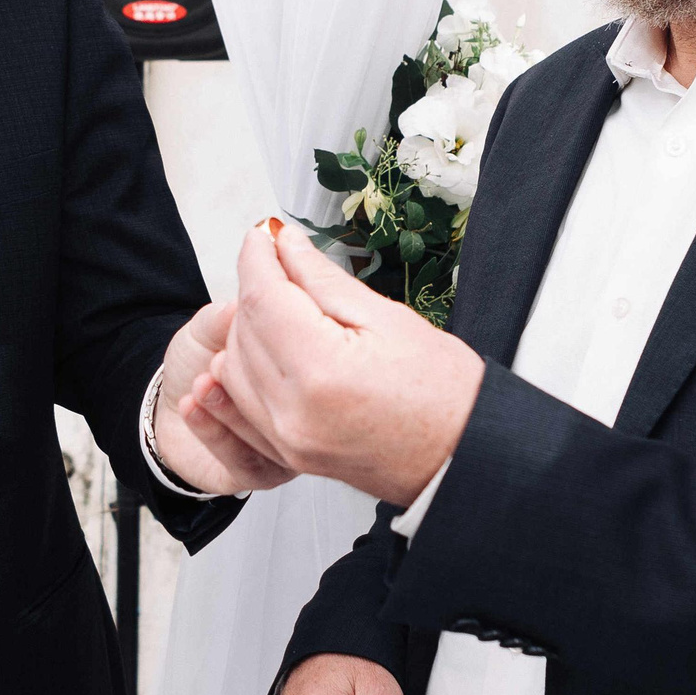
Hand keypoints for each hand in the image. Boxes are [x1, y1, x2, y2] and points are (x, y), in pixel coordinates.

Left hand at [151, 302, 293, 493]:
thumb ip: (221, 317)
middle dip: (256, 374)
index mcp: (296, 369)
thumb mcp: (207, 330)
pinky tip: (194, 407)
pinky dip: (216, 433)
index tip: (250, 319)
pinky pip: (246, 460)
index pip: (305, 352)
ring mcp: (286, 446)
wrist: (168, 413)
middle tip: (223, 356)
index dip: (279, 334)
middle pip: (295, 397)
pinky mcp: (261, 474)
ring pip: (272, 433)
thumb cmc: (197, 368)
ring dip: (232, 408)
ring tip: (204, 383)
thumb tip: (239, 302)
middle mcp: (298, 410)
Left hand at [191, 221, 483, 503]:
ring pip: (232, 368)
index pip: (263, 299)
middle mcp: (294, 412)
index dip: (257, 258)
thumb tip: (287, 246)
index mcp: (322, 372)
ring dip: (245, 330)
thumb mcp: (389, 319)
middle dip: (253, 287)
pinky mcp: (289, 456)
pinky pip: (240, 407)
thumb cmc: (445, 396)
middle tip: (277, 259)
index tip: (263, 235)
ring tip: (279, 304)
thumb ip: (324, 280)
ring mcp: (288, 440)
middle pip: (242, 332)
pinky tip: (259, 348)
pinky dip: (241, 371)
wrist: (463, 459)